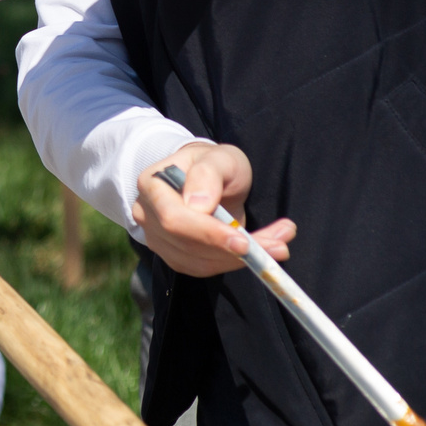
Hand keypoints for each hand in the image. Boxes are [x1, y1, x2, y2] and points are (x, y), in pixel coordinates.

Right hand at [131, 141, 294, 276]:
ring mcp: (158, 238)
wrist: (210, 178)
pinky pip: (205, 268)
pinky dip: (235, 263)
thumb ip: (208, 174)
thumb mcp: (219, 157)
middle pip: (185, 244)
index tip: (244, 241)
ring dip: (241, 259)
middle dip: (231, 251)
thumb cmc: (214, 163)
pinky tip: (259, 250)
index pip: (174, 218)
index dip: (208, 233)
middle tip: (276, 247)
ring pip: (199, 262)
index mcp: (152, 184)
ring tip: (279, 244)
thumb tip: (198, 206)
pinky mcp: (176, 255)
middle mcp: (147, 214)